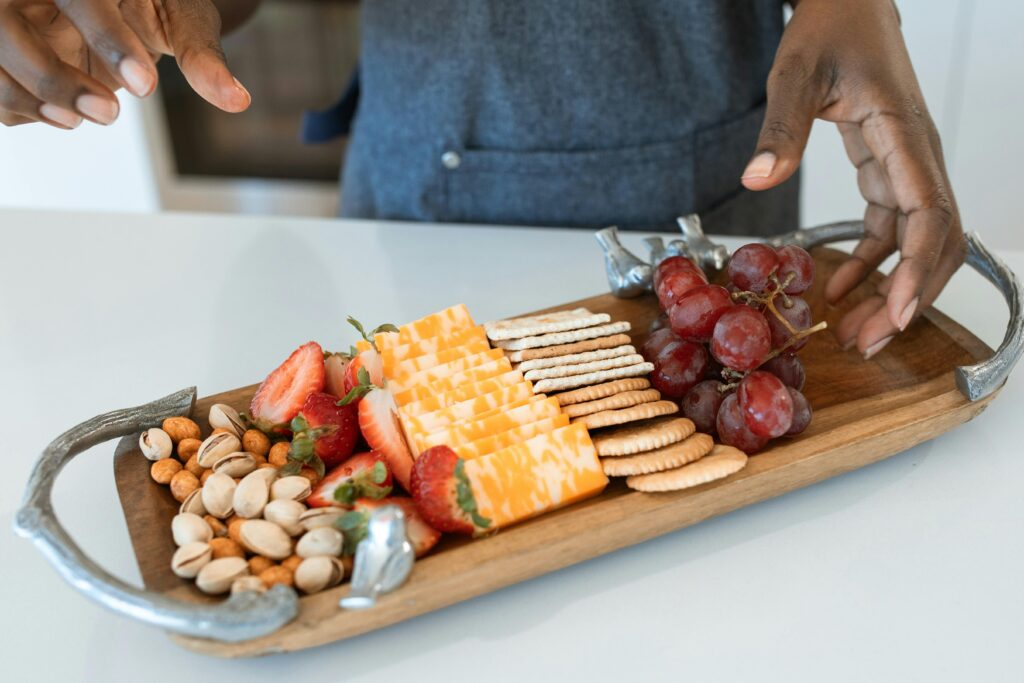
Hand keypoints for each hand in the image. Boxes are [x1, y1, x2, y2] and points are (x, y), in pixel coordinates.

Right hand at [0, 0, 249, 128]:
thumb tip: (235, 99)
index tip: (144, 85)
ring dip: (33, 99)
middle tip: (110, 114)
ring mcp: (6, 15)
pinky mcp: (2, 52)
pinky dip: (24, 109)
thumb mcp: (182, 17)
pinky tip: (65, 116)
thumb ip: (201, 56)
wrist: (126, 3)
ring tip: (85, 120)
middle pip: (6, 26)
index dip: (107, 39)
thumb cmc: (151, 1)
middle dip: (54, 78)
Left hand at [741, 0, 964, 358]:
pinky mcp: (888, 169)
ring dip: (892, 290)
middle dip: (909, 297)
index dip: (916, 269)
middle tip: (870, 342)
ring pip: (918, 243)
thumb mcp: (796, 72)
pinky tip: (837, 290)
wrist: (849, 2)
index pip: (928, 212)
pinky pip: (890, 229)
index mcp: (904, 134)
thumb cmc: (830, 28)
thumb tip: (758, 179)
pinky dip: (869, 264)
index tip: (896, 313)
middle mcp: (917, 155)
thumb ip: (781, 127)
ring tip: (858, 333)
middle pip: (937, 241)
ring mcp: (907, 165)